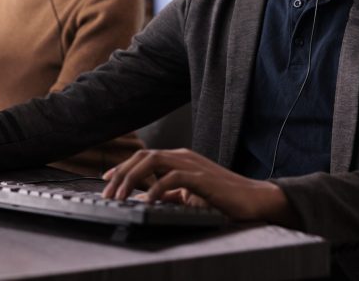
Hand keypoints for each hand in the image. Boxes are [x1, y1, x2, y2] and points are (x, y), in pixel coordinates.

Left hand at [101, 148, 298, 225]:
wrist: (253, 198)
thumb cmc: (222, 197)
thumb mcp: (189, 195)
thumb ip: (170, 194)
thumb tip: (148, 198)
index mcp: (178, 159)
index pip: (143, 157)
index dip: (122, 167)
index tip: (106, 180)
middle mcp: (182, 156)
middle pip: (142, 156)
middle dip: (120, 173)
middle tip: (107, 193)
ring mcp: (192, 164)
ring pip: (152, 160)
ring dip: (131, 178)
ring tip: (120, 196)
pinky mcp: (201, 177)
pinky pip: (172, 177)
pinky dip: (156, 188)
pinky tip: (147, 202)